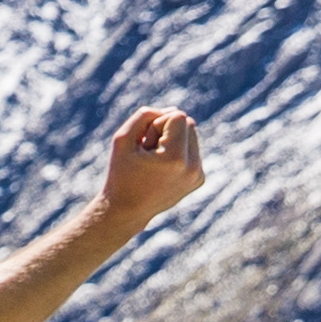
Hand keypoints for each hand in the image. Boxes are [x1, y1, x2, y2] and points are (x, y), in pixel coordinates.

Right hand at [98, 103, 206, 229]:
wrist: (126, 211)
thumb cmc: (121, 173)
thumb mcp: (122, 139)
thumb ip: (144, 116)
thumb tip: (173, 110)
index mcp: (175, 158)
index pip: (178, 116)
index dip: (156, 124)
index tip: (144, 145)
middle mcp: (193, 167)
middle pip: (189, 123)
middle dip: (166, 130)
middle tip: (148, 151)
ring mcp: (198, 175)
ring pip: (192, 135)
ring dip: (172, 140)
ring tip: (155, 160)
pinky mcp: (199, 179)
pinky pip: (193, 151)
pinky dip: (177, 153)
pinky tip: (163, 169)